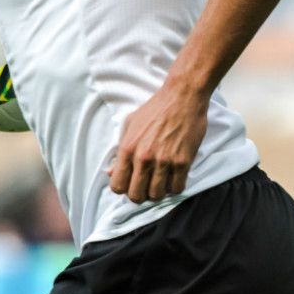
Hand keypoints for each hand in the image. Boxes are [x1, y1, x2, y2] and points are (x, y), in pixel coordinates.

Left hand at [109, 86, 209, 203]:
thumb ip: (120, 151)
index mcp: (128, 149)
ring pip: (157, 195)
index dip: (123, 188)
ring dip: (158, 192)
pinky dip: (175, 187)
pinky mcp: (182, 161)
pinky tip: (174, 177)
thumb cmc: (155, 109)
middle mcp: (143, 158)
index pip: (118, 186)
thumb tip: (111, 171)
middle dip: (140, 195)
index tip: (131, 184)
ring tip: (161, 182)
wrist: (182, 97)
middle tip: (146, 186)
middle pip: (136, 196)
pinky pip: (177, 188)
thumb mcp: (130, 125)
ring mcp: (164, 161)